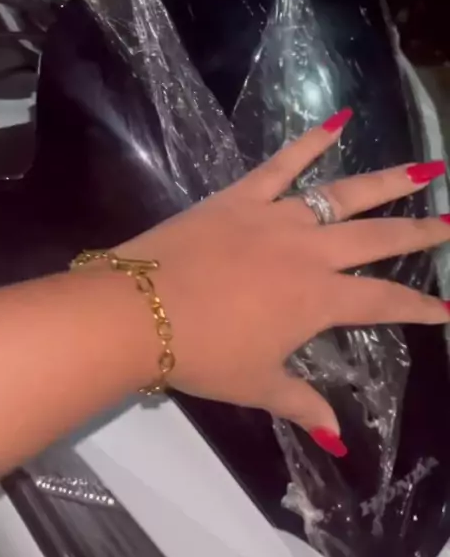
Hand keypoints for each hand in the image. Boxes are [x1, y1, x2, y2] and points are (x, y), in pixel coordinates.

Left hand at [117, 111, 449, 455]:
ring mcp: (275, 217)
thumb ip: (301, 404)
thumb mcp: (255, 385)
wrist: (138, 311)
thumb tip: (336, 438)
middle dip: (420, 232)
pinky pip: (281, 164)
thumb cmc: (201, 353)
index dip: (420, 307)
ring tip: (424, 168)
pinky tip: (338, 119)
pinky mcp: (241, 196)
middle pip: (377, 238)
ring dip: (387, 180)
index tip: (447, 308)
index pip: (382, 301)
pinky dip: (310, 140)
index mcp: (317, 299)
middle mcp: (309, 252)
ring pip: (342, 194)